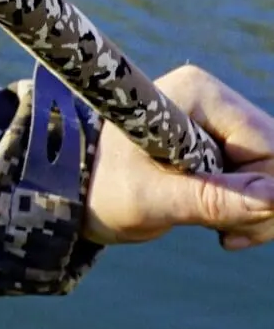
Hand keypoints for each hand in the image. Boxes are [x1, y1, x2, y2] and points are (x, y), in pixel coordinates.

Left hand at [84, 65, 273, 248]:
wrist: (73, 192)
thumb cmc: (99, 189)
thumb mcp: (153, 200)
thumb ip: (213, 200)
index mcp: (200, 93)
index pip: (270, 147)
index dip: (265, 192)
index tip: (234, 229)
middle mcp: (217, 102)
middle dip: (260, 207)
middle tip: (224, 235)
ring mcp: (220, 125)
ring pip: (272, 177)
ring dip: (254, 214)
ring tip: (215, 231)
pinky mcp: (221, 148)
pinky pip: (260, 185)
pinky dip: (247, 212)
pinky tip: (220, 228)